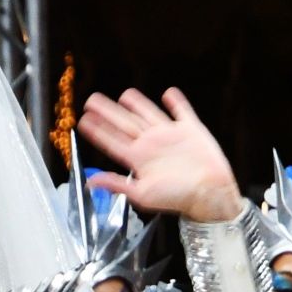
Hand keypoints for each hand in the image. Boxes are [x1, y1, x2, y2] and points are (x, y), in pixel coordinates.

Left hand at [79, 88, 243, 222]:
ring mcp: (170, 135)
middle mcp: (151, 144)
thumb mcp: (141, 194)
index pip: (112, 141)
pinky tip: (169, 93)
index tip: (83, 121)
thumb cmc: (177, 197)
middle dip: (108, 112)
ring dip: (137, 103)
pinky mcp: (190, 130)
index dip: (97, 131)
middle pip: (125, 123)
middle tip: (91, 101)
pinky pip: (182, 111)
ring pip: (148, 114)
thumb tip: (91, 181)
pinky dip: (176, 102)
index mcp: (138, 159)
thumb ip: (116, 184)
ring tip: (124, 95)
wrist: (209, 193)